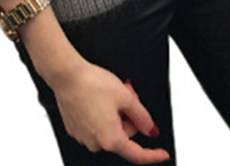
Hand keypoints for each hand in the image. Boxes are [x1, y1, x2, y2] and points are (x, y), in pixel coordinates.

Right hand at [50, 59, 171, 163]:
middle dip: (129, 118)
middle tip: (128, 95)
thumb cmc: (92, 83)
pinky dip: (101, 114)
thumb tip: (150, 129)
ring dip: (115, 115)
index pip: (137, 154)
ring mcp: (82, 136)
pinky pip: (95, 126)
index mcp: (110, 139)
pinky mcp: (74, 128)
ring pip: (109, 130)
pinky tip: (97, 97)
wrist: (66, 74)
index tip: (163, 154)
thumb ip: (143, 116)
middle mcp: (95, 143)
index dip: (153, 155)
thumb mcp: (126, 97)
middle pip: (123, 136)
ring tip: (110, 93)